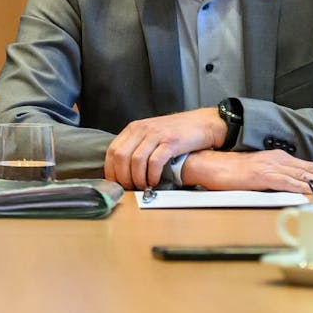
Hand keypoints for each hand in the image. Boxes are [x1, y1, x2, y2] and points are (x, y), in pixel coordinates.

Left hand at [104, 108, 225, 188]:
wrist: (202, 123)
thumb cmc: (176, 133)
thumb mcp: (151, 134)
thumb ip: (137, 146)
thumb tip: (123, 170)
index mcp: (134, 128)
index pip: (112, 150)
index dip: (111, 170)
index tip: (115, 183)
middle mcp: (142, 129)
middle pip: (121, 156)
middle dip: (122, 177)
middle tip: (129, 188)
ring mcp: (156, 134)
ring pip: (136, 160)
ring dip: (137, 178)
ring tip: (142, 187)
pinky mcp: (171, 142)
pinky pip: (155, 162)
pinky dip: (152, 175)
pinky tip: (154, 182)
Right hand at [179, 149, 312, 193]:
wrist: (210, 164)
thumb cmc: (231, 171)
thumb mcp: (259, 171)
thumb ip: (276, 177)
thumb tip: (292, 188)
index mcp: (279, 158)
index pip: (310, 166)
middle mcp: (279, 159)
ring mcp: (272, 166)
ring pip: (305, 175)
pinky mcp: (263, 175)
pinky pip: (288, 182)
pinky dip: (303, 189)